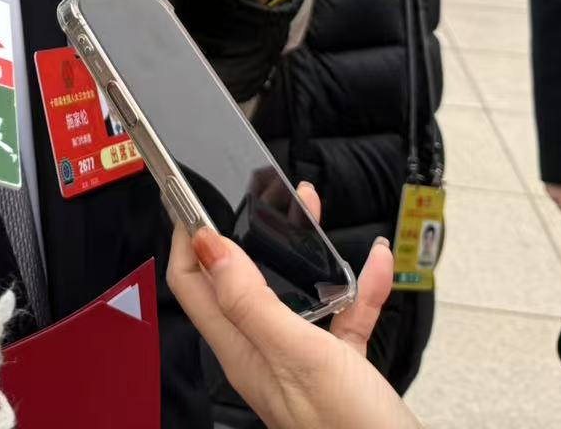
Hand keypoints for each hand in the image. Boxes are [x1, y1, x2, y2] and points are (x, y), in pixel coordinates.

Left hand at [166, 182, 420, 428]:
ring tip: (310, 211)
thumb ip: (250, 300)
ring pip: (292, 289)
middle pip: (240, 279)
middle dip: (244, 230)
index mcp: (241, 350)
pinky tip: (374, 264)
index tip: (188, 196)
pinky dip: (357, 286)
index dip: (186, 237)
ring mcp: (301, 359)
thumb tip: (207, 247)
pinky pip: (342, 314)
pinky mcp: (339, 367)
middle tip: (252, 192)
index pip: (192, 284)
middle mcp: (264, 353)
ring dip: (301, 249)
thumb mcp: (296, 354)